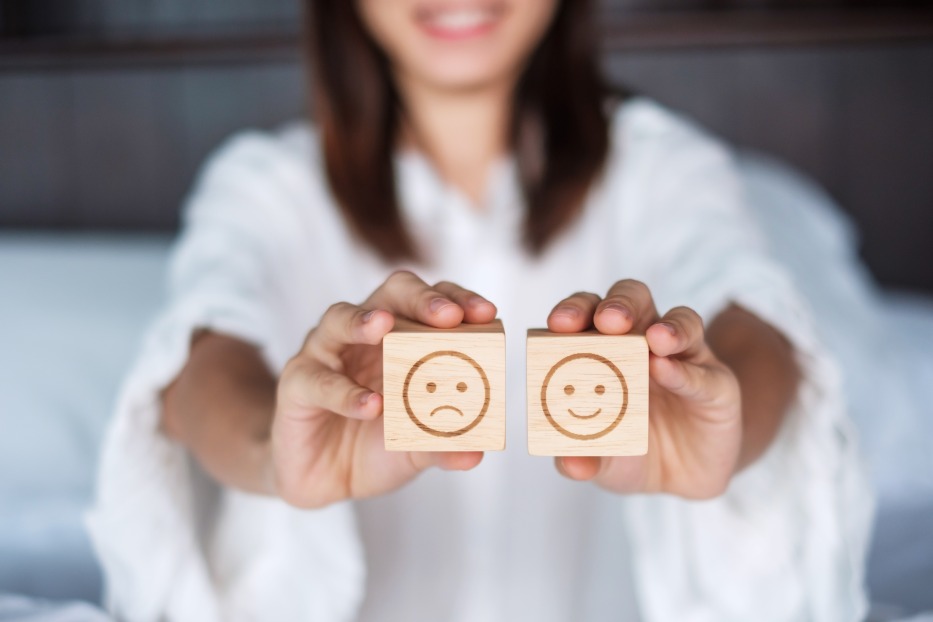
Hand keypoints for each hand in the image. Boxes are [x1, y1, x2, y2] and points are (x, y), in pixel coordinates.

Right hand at [270, 271, 496, 507]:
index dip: (458, 300)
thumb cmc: (374, 445)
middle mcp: (362, 336)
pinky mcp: (296, 384)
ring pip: (338, 318)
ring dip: (363, 320)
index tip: (487, 314)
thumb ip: (444, 445)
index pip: (431, 302)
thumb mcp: (415, 448)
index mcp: (401, 339)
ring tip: (383, 326)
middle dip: (420, 298)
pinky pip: (317, 380)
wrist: (323, 478)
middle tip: (447, 315)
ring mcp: (325, 354)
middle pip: (390, 294)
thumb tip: (476, 452)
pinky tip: (369, 405)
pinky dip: (343, 391)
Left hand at [547, 280, 741, 498]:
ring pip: (680, 322)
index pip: (588, 313)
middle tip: (607, 320)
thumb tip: (569, 464)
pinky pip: (703, 372)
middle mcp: (644, 342)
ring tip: (653, 338)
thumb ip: (582, 459)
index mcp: (604, 348)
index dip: (574, 310)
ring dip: (666, 326)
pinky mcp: (717, 385)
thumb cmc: (630, 451)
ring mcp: (684, 358)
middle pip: (633, 300)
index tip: (558, 322)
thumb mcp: (602, 460)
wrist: (682, 478)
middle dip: (619, 304)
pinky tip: (668, 372)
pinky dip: (685, 371)